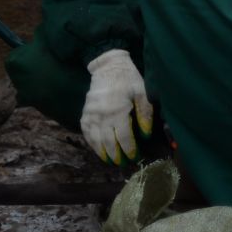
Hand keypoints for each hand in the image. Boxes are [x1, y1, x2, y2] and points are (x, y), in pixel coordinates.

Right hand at [81, 49, 153, 165]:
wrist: (108, 67)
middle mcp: (102, 116)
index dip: (129, 149)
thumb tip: (147, 134)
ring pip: (95, 140)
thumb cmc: (128, 79)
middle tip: (123, 164)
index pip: (123, 137)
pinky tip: (98, 149)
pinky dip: (91, 143)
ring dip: (103, 153)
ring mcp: (91, 115)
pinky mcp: (85, 114)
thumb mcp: (142, 92)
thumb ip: (145, 114)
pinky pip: (86, 133)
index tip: (134, 156)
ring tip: (110, 161)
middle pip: (108, 142)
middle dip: (116, 155)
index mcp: (118, 111)